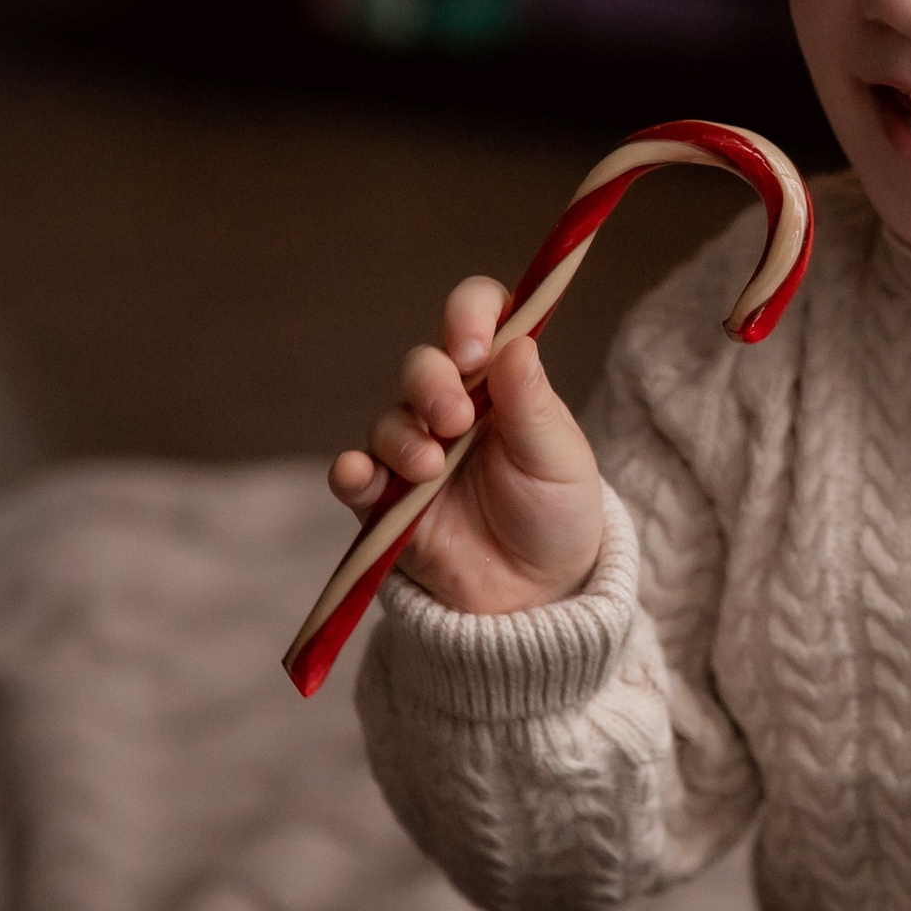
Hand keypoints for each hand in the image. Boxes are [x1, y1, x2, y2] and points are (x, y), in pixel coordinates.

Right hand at [327, 275, 606, 615]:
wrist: (537, 593)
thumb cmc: (555, 511)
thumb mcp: (559, 458)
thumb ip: (533, 404)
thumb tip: (517, 344)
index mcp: (501, 381)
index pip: (478, 318)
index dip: (470, 316)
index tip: (475, 348)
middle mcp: (452, 406)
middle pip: (423, 366)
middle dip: (432, 385)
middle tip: (455, 420)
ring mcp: (415, 451)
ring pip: (388, 419)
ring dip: (404, 437)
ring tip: (432, 468)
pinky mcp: (386, 500)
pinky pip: (355, 474)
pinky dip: (352, 470)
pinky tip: (360, 475)